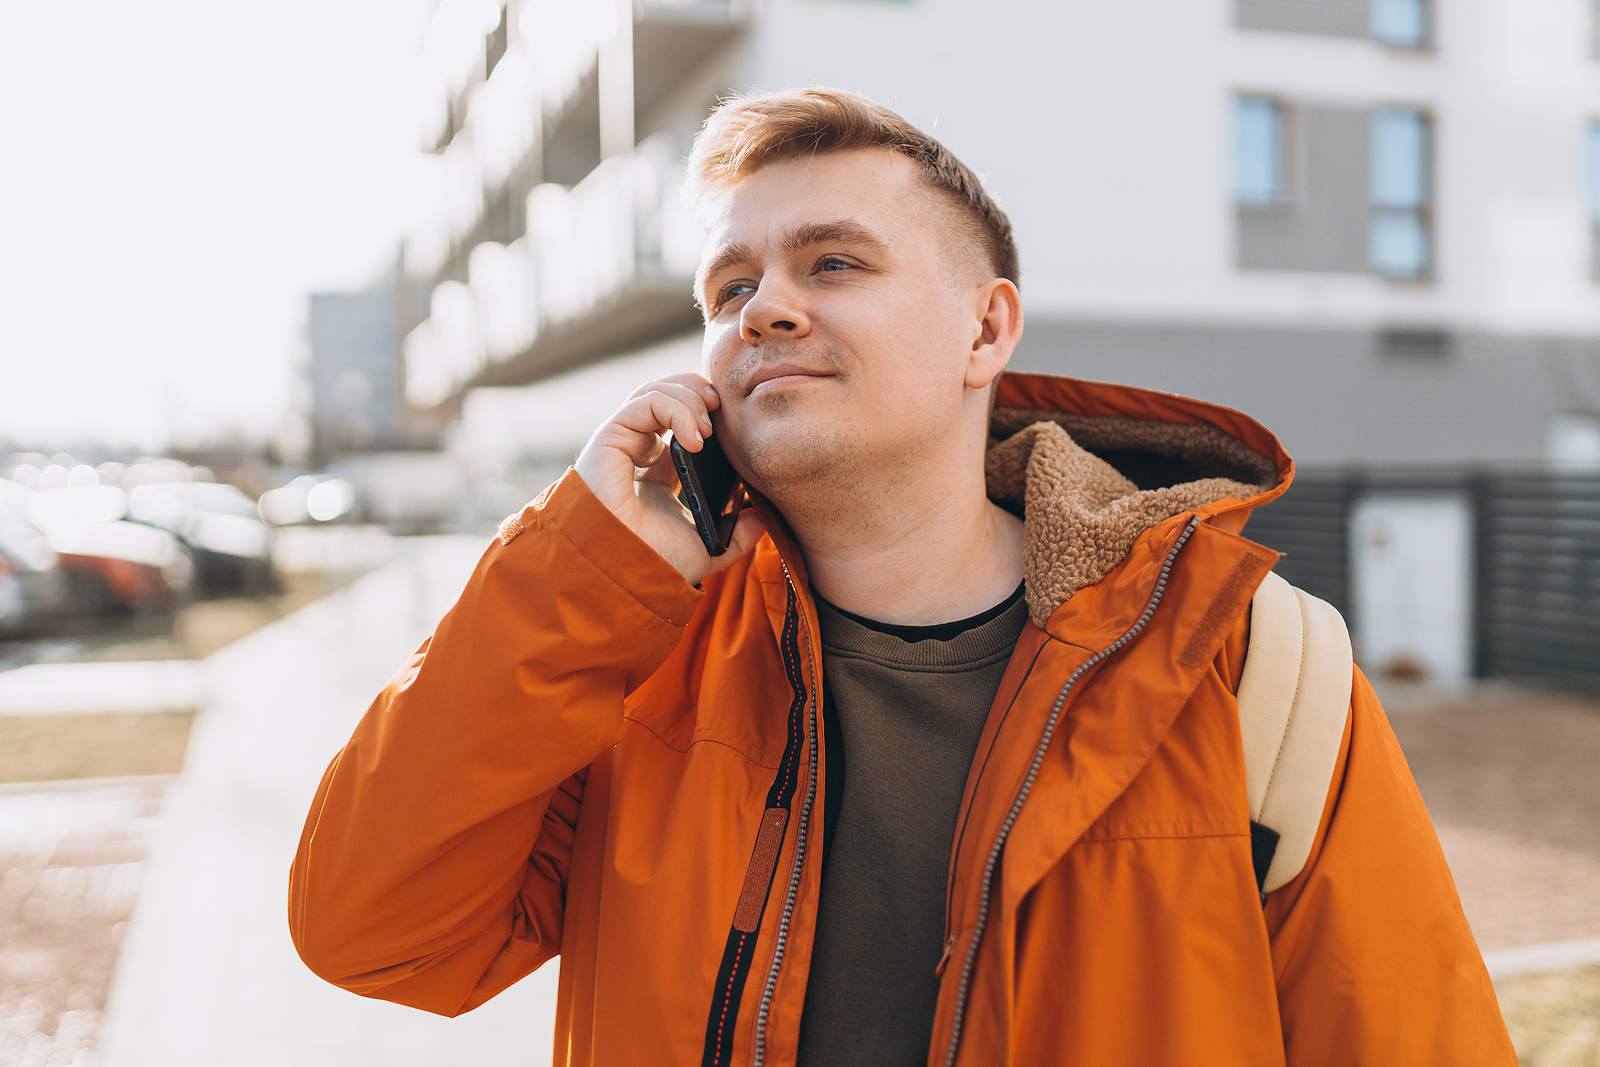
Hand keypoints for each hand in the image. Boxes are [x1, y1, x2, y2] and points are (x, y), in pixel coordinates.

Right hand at [573, 373, 763, 584]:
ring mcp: (623, 442)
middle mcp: (637, 451)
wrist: (624, 573)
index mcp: (657, 470)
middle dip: (699, 392)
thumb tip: (761, 520)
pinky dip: (675, 409)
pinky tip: (695, 439)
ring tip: (709, 428)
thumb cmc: (654, 563)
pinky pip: (645, 402)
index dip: (707, 410)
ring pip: (655, 391)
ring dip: (690, 398)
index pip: (681, 420)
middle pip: (667, 395)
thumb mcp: (707, 549)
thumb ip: (736, 537)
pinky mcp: (610, 438)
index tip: (733, 421)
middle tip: (723, 409)